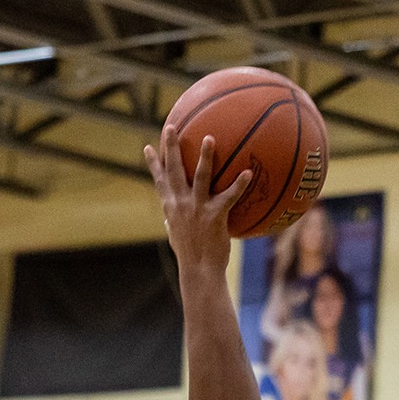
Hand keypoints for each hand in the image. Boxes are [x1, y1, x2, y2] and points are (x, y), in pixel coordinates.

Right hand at [144, 126, 254, 271]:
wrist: (200, 272)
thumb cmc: (190, 256)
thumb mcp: (176, 237)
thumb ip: (172, 223)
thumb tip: (167, 219)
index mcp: (171, 207)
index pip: (159, 180)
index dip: (154, 163)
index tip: (150, 146)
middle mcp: (181, 204)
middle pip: (174, 170)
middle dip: (172, 147)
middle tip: (171, 127)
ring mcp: (197, 209)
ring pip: (201, 177)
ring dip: (205, 157)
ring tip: (210, 138)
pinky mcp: (214, 216)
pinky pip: (229, 197)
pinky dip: (239, 184)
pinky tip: (248, 172)